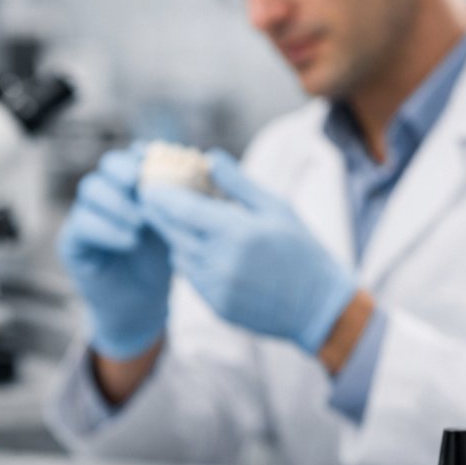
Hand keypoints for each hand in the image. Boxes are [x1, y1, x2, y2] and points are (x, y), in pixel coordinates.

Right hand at [57, 143, 172, 359]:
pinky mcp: (72, 241)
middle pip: (106, 166)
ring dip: (117, 203)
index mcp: (131, 186)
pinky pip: (82, 224)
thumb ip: (181, 200)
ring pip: (90, 190)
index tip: (154, 161)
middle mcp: (106, 194)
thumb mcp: (176, 227)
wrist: (143, 303)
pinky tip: (129, 241)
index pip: (131, 156)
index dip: (141, 155)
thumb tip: (201, 167)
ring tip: (140, 223)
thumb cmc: (162, 262)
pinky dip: (107, 230)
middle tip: (139, 182)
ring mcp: (86, 215)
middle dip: (123, 170)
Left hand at [140, 150, 356, 353]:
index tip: (147, 185)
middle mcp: (222, 262)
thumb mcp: (277, 209)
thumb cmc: (302, 250)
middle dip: (160, 215)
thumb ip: (239, 184)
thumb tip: (209, 157)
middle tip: (150, 199)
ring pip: (180, 256)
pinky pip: (190, 278)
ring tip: (179, 223)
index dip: (161, 197)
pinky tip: (202, 251)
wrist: (318, 307)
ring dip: (177, 239)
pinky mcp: (215, 306)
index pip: (184, 210)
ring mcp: (217, 287)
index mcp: (238, 233)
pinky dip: (191, 262)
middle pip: (174, 233)